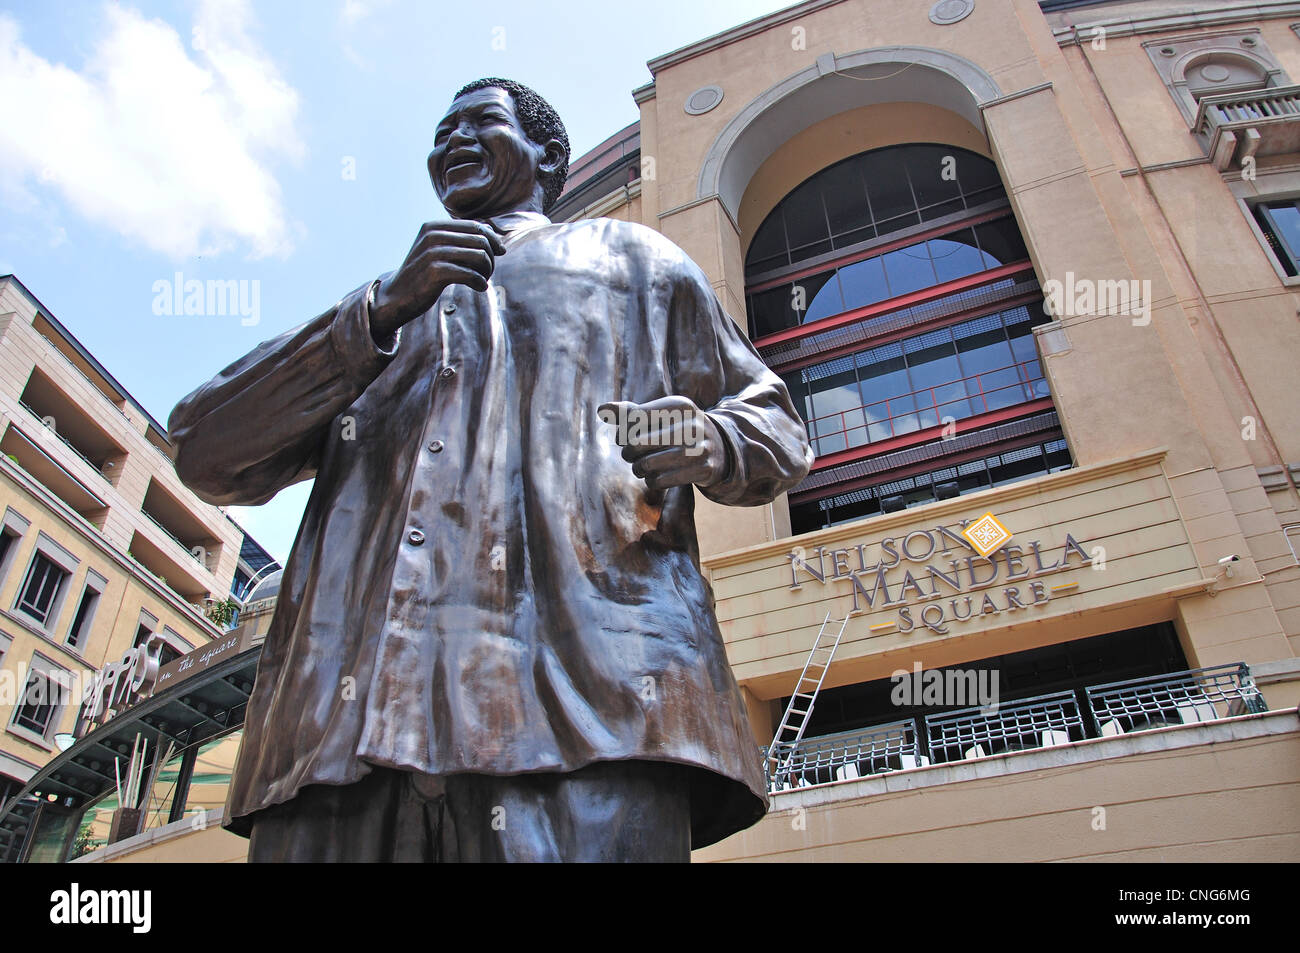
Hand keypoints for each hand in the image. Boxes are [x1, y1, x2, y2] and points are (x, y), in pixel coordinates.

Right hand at [370, 220, 506, 338]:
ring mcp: (433, 253)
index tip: (500, 253)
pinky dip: (480, 282)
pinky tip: (479, 288)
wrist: (396, 297)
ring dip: (487, 271)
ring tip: (483, 280)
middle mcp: (432, 235)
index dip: (493, 239)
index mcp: (433, 226)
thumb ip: (459, 238)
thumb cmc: (422, 274)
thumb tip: (490, 229)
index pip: (476, 226)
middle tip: (487, 273)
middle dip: (490, 258)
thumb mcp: (436, 250)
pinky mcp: (435, 272)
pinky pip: (471, 274)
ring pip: (479, 256)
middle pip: (481, 241)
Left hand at [597, 396, 730, 491]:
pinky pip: (659, 481)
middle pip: (637, 443)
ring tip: (642, 466)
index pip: (634, 419)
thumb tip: (601, 409)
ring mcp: (699, 448)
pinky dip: (652, 481)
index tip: (624, 437)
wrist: (720, 449)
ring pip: (646, 465)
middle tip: (631, 455)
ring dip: (638, 469)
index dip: (623, 432)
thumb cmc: (679, 429)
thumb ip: (632, 412)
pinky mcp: (702, 470)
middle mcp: (692, 424)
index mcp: (680, 405)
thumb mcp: (662, 415)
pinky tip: (657, 476)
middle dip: (628, 452)